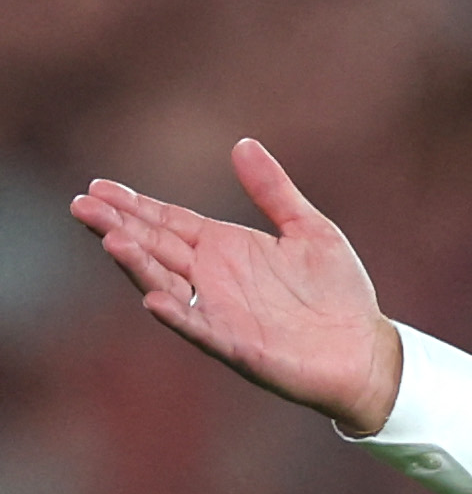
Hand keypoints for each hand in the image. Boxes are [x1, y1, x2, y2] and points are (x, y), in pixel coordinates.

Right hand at [70, 140, 402, 435]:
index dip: (134, 206)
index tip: (97, 187)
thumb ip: (274, 191)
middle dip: (118, 228)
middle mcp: (213, 279)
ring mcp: (220, 313)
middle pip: (155, 248)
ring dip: (138, 265)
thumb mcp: (310, 229)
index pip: (168, 222)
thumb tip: (243, 144)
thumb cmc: (338, 292)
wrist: (366, 349)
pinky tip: (154, 301)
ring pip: (166, 285)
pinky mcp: (237, 346)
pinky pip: (200, 330)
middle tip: (82, 205)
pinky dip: (177, 317)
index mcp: (225, 249)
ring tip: (111, 241)